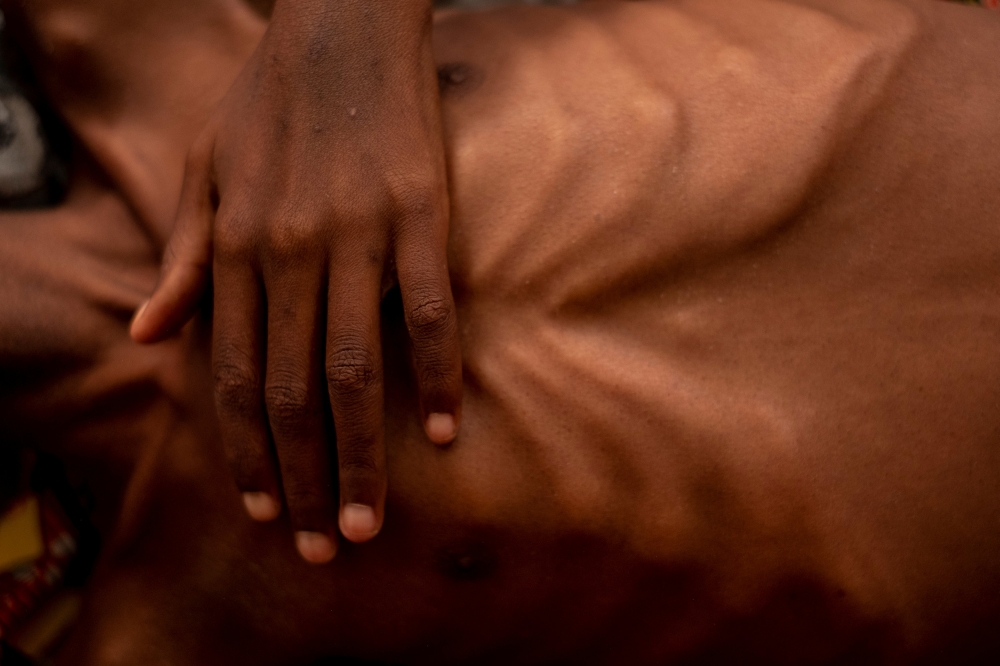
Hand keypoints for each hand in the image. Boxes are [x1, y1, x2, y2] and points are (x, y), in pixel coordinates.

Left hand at [129, 0, 461, 562]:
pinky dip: (436, 375)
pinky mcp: (421, 218)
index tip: (265, 512)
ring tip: (370, 520)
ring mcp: (359, 238)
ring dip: (362, 453)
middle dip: (304, 479)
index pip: (232, 375)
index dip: (244, 452)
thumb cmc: (269, 100)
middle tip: (323, 546)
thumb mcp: (202, 168)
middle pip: (290, 391)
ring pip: (354, 368)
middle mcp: (290, 254)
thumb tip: (149, 332)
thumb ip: (182, 256)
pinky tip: (443, 431)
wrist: (343, 26)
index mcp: (237, 247)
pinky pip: (429, 311)